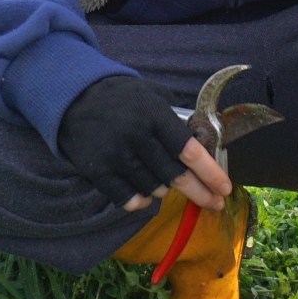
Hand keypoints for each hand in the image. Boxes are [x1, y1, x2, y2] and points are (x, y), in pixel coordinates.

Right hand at [56, 75, 231, 213]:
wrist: (73, 98)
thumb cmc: (121, 98)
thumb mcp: (151, 94)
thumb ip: (175, 118)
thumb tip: (202, 144)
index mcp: (154, 115)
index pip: (189, 151)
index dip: (210, 173)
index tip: (224, 188)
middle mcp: (136, 136)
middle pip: (175, 176)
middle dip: (200, 193)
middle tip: (214, 203)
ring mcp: (115, 155)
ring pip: (153, 189)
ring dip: (164, 191)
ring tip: (166, 183)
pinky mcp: (97, 170)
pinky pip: (127, 199)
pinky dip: (140, 202)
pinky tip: (146, 197)